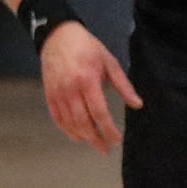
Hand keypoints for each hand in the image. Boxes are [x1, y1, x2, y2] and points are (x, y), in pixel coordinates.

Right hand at [39, 22, 140, 153]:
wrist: (58, 38)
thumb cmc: (88, 48)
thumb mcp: (110, 62)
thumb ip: (123, 85)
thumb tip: (138, 104)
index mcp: (88, 80)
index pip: (99, 112)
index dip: (108, 128)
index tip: (117, 140)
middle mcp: (70, 90)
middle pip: (83, 122)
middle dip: (96, 138)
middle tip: (106, 149)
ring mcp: (57, 95)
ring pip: (69, 123)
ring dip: (83, 136)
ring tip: (95, 143)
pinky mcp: (49, 96)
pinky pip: (57, 119)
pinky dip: (67, 130)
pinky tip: (78, 136)